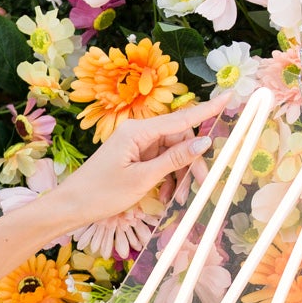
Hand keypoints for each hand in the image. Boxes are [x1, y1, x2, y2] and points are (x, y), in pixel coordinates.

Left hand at [52, 96, 230, 226]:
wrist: (72, 205)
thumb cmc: (102, 193)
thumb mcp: (143, 179)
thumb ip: (174, 159)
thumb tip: (203, 142)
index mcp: (138, 131)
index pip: (181, 118)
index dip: (207, 110)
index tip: (229, 97)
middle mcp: (138, 132)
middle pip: (179, 138)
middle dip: (192, 160)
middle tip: (201, 184)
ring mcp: (135, 144)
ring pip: (171, 152)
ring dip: (179, 173)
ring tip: (179, 195)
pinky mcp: (133, 156)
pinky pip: (160, 161)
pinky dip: (167, 176)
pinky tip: (166, 194)